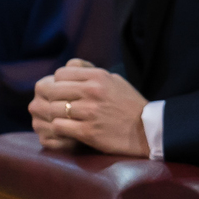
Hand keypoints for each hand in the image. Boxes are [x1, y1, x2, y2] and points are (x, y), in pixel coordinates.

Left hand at [28, 59, 148, 156]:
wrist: (147, 130)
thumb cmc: (129, 104)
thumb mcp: (114, 80)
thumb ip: (91, 72)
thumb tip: (68, 67)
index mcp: (98, 77)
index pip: (61, 73)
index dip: (57, 83)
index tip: (62, 92)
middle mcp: (92, 92)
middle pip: (53, 90)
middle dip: (51, 98)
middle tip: (55, 106)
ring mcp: (89, 112)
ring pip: (53, 109)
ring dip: (54, 115)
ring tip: (60, 119)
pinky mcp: (88, 132)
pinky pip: (59, 126)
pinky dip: (59, 128)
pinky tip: (66, 129)